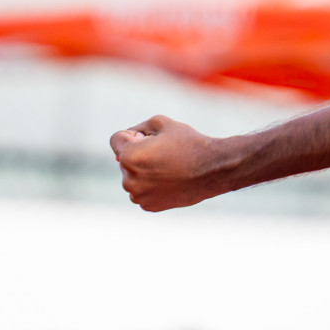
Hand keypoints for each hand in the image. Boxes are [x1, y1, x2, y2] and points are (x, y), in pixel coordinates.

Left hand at [110, 114, 232, 211]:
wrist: (212, 169)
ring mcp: (138, 195)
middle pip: (124, 160)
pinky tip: (170, 180)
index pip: (116, 139)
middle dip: (139, 153)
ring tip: (169, 167)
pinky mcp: (148, 206)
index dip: (134, 134)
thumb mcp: (162, 123)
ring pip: (132, 176)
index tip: (152, 138)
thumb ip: (137, 128)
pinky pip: (141, 191)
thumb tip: (123, 144)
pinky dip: (151, 185)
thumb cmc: (188, 143)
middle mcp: (128, 179)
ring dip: (144, 170)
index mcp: (129, 156)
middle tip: (165, 153)